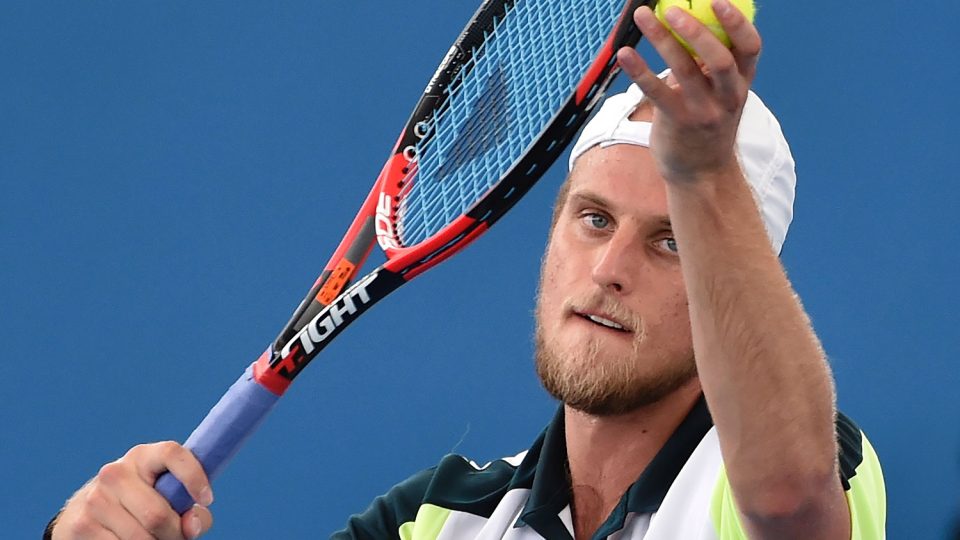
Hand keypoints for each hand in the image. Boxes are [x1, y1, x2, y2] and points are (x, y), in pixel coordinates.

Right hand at [52, 442, 212, 539]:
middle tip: (179, 537)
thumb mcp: (168, 497)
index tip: (207, 498)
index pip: (172, 453)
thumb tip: (191, 526)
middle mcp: (116, 472)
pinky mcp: (80, 525)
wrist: (89, 512)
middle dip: (175, 533)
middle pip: (157, 514)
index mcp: (143, 457)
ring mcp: (95, 499)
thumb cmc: (144, 502)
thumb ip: (191, 510)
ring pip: (140, 538)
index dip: (194, 476)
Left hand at [617, 0, 761, 182]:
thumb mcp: (720, 94)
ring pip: (684, 70)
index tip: (718, 0)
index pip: (750, 47)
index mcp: (741, 82)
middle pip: (720, 58)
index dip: (737, 22)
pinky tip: (625, 53)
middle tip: (673, 9)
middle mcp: (726, 96)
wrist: (701, 173)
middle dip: (697, 30)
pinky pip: (656, 93)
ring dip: (661, 39)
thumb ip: (710, 64)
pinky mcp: (676, 122)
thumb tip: (685, 22)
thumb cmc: (707, 124)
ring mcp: (702, 111)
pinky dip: (639, 71)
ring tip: (644, 16)